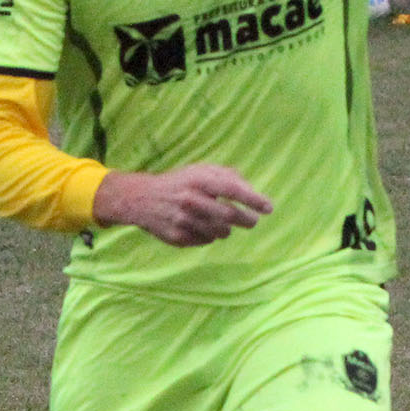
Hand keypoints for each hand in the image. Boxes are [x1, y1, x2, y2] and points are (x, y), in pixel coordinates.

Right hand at [93, 164, 272, 247]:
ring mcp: (183, 220)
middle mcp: (191, 200)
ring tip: (221, 222)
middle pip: (229, 215)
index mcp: (198, 180)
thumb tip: (250, 188)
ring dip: (227, 229)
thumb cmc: (178, 183)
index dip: (253, 200)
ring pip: (220, 232)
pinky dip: (210, 235)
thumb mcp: (199, 170)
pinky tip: (202, 227)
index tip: (268, 208)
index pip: (232, 190)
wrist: (141, 199)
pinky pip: (206, 240)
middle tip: (252, 221)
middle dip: (247, 220)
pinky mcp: (177, 237)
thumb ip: (226, 175)